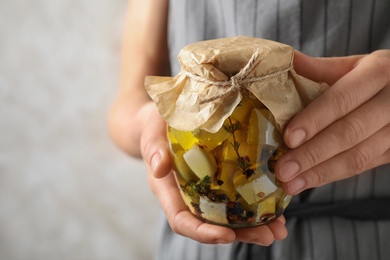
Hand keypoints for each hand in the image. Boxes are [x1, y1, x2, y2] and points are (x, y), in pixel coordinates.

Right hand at [141, 103, 287, 244]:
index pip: (182, 220)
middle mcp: (188, 195)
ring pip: (229, 215)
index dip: (203, 232)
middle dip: (241, 234)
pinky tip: (276, 203)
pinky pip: (236, 195)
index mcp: (169, 190)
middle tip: (269, 236)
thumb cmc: (155, 126)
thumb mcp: (152, 132)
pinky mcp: (219, 177)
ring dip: (254, 225)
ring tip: (279, 228)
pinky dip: (256, 203)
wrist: (163, 119)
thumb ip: (154, 149)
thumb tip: (160, 168)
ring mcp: (205, 189)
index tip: (228, 236)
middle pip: (212, 224)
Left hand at [276, 50, 389, 194]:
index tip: (288, 138)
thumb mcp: (353, 65)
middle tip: (283, 170)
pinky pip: (365, 166)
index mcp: (379, 72)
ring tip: (290, 184)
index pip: (342, 99)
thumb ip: (319, 68)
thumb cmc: (376, 77)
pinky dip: (334, 175)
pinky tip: (310, 180)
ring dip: (321, 173)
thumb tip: (282, 60)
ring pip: (359, 156)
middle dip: (312, 154)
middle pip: (350, 132)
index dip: (314, 120)